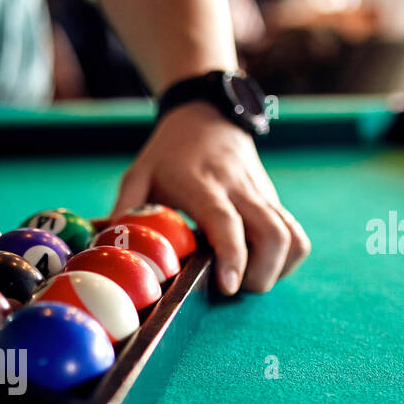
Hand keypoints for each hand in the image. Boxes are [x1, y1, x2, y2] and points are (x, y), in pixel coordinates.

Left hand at [110, 102, 309, 294]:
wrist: (207, 115)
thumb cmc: (168, 153)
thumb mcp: (138, 175)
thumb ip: (125, 210)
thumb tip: (108, 249)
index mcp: (204, 185)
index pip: (227, 222)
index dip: (232, 255)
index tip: (228, 286)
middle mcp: (241, 190)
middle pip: (274, 236)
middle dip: (260, 275)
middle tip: (232, 288)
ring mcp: (263, 195)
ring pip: (293, 238)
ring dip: (277, 270)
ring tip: (248, 279)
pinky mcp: (274, 201)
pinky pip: (296, 235)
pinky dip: (286, 259)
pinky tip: (262, 266)